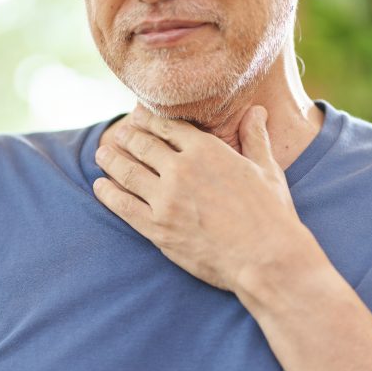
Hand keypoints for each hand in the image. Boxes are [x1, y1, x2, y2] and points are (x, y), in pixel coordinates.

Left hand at [94, 105, 310, 294]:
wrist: (265, 259)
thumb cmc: (271, 215)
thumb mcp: (267, 169)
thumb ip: (255, 138)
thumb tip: (257, 111)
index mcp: (207, 151)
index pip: (168, 127)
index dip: (149, 120)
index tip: (138, 117)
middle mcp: (181, 170)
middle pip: (143, 145)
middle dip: (128, 137)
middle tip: (119, 134)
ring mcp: (165, 200)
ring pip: (127, 172)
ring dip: (111, 159)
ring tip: (102, 153)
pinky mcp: (157, 229)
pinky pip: (123, 206)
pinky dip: (108, 193)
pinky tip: (100, 186)